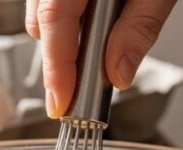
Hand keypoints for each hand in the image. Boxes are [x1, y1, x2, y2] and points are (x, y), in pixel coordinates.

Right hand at [25, 0, 177, 117]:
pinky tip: (97, 26)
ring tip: (101, 52)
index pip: (53, 23)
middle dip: (62, 62)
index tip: (62, 106)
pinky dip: (70, 22)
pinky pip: (53, 4)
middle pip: (44, 25)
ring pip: (45, 16)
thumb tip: (119, 73)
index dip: (56, 71)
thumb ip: (139, 27)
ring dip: (67, 40)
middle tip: (87, 91)